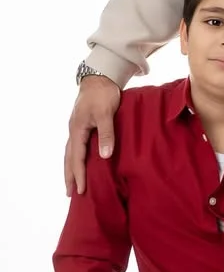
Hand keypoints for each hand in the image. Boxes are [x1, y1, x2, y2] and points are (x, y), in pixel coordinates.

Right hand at [65, 75, 120, 195]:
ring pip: (71, 152)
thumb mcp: (106, 114)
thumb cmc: (103, 95)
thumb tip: (105, 157)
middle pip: (69, 158)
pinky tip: (81, 162)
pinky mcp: (82, 124)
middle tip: (70, 193)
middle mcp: (74, 130)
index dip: (79, 175)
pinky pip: (76, 145)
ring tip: (72, 182)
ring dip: (71, 168)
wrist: (100, 77)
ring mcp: (76, 127)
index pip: (77, 158)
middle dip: (69, 176)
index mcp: (77, 130)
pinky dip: (76, 157)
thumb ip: (106, 135)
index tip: (80, 190)